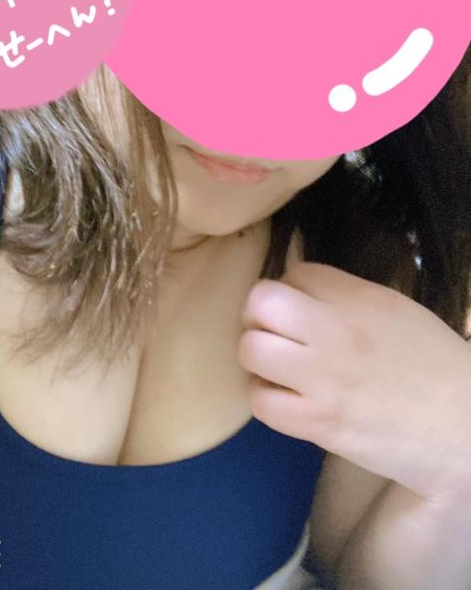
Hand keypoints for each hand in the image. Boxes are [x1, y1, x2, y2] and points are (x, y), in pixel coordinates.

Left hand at [237, 261, 470, 500]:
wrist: (465, 427)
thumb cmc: (432, 366)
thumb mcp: (394, 311)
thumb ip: (346, 297)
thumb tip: (300, 293)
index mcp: (360, 299)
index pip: (294, 273)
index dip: (289, 291)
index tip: (299, 313)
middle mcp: (337, 331)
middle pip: (260, 302)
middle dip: (257, 317)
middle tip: (273, 336)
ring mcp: (325, 378)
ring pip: (251, 349)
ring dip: (256, 360)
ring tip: (276, 369)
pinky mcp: (320, 423)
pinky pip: (262, 402)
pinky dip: (266, 400)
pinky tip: (285, 400)